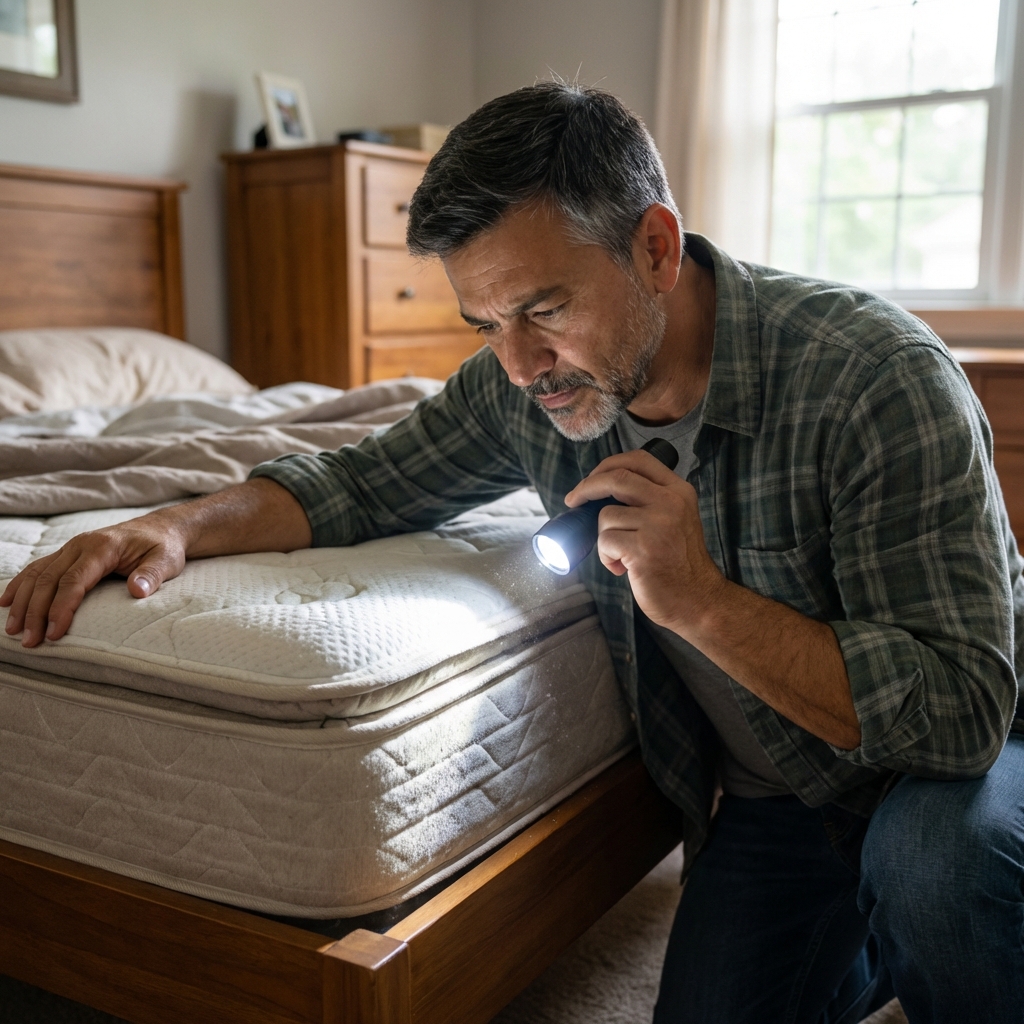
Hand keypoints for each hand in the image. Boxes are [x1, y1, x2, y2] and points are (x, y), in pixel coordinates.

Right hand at [1, 512, 186, 647]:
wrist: (162, 528)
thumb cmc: (163, 547)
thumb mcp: (166, 560)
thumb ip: (151, 575)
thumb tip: (136, 591)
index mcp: (102, 547)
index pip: (74, 581)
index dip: (61, 608)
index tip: (55, 633)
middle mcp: (80, 545)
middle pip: (48, 580)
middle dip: (35, 612)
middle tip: (29, 641)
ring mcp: (71, 548)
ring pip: (37, 574)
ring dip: (22, 602)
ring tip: (13, 630)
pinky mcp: (68, 554)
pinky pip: (38, 568)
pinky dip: (20, 585)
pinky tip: (6, 602)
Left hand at [564, 449, 725, 634]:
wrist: (698, 600)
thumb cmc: (679, 563)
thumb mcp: (676, 519)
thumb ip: (650, 499)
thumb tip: (602, 490)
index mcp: (678, 491)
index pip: (638, 460)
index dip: (607, 465)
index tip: (591, 478)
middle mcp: (670, 503)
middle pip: (616, 478)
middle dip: (586, 488)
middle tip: (573, 500)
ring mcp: (658, 525)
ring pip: (606, 516)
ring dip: (604, 538)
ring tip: (622, 555)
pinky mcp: (643, 549)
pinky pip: (605, 541)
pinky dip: (606, 556)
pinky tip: (622, 568)